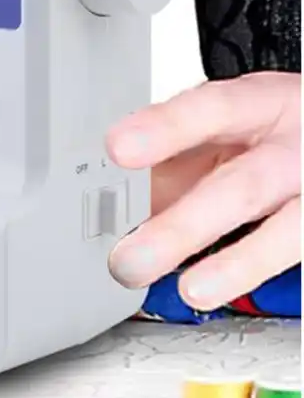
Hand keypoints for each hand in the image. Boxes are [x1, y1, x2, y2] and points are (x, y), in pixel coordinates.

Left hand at [106, 72, 300, 309]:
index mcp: (260, 105)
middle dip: (183, 225)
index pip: (210, 109)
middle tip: (130, 256)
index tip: (118, 148)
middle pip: (243, 185)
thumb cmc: (273, 129)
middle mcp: (296, 147)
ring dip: (234, 265)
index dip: (165, 129)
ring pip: (287, 231)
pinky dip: (258, 274)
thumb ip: (175, 155)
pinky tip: (229, 292)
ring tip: (191, 290)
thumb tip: (112, 196)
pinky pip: (300, 253)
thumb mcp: (227, 124)